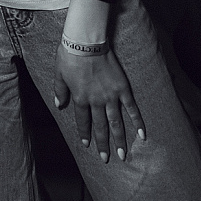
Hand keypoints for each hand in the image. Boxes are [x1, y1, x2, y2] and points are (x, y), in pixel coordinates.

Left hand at [52, 48, 146, 163]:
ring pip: (116, 122)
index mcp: (80, 98)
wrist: (86, 41)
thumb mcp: (59, 74)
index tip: (87, 144)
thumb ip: (59, 91)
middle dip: (103, 143)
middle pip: (100, 126)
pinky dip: (137, 122)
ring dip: (119, 139)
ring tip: (122, 154)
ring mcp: (111, 96)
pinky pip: (131, 108)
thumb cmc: (69, 56)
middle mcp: (96, 101)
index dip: (85, 133)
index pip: (83, 121)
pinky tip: (142, 135)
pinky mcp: (122, 88)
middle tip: (106, 158)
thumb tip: (58, 105)